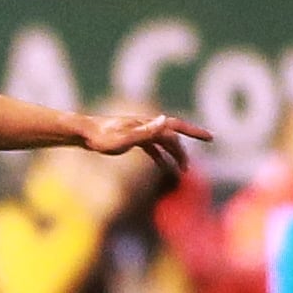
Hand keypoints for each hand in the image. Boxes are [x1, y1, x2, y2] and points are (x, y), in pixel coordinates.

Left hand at [81, 112, 212, 179]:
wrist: (81, 133)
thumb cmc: (100, 137)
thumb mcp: (123, 138)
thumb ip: (145, 132)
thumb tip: (166, 120)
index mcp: (147, 125)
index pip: (177, 127)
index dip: (195, 132)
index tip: (211, 138)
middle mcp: (146, 126)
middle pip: (171, 139)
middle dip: (182, 153)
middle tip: (186, 170)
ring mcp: (139, 132)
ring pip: (163, 144)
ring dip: (173, 156)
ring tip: (179, 172)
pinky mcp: (131, 138)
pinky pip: (151, 147)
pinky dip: (160, 156)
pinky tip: (163, 167)